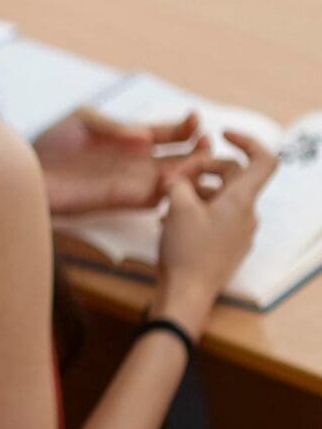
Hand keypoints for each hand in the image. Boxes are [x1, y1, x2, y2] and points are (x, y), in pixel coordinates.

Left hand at [34, 109, 223, 216]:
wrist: (29, 171)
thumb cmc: (52, 142)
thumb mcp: (83, 120)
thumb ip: (115, 125)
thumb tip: (144, 135)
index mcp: (134, 137)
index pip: (173, 133)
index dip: (188, 127)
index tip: (195, 120)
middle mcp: (140, 160)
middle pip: (184, 157)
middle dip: (201, 152)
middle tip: (206, 146)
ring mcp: (135, 181)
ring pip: (178, 180)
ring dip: (193, 173)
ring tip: (198, 164)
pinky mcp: (125, 200)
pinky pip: (158, 199)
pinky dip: (173, 193)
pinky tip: (178, 184)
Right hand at [156, 132, 278, 327]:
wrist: (189, 294)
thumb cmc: (187, 251)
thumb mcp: (177, 206)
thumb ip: (180, 182)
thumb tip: (179, 176)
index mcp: (241, 200)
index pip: (263, 159)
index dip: (247, 140)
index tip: (222, 135)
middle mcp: (246, 214)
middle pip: (232, 175)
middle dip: (202, 169)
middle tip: (172, 177)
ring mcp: (238, 231)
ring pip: (220, 196)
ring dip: (193, 191)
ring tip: (165, 204)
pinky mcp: (227, 244)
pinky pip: (214, 216)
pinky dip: (194, 211)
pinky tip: (170, 222)